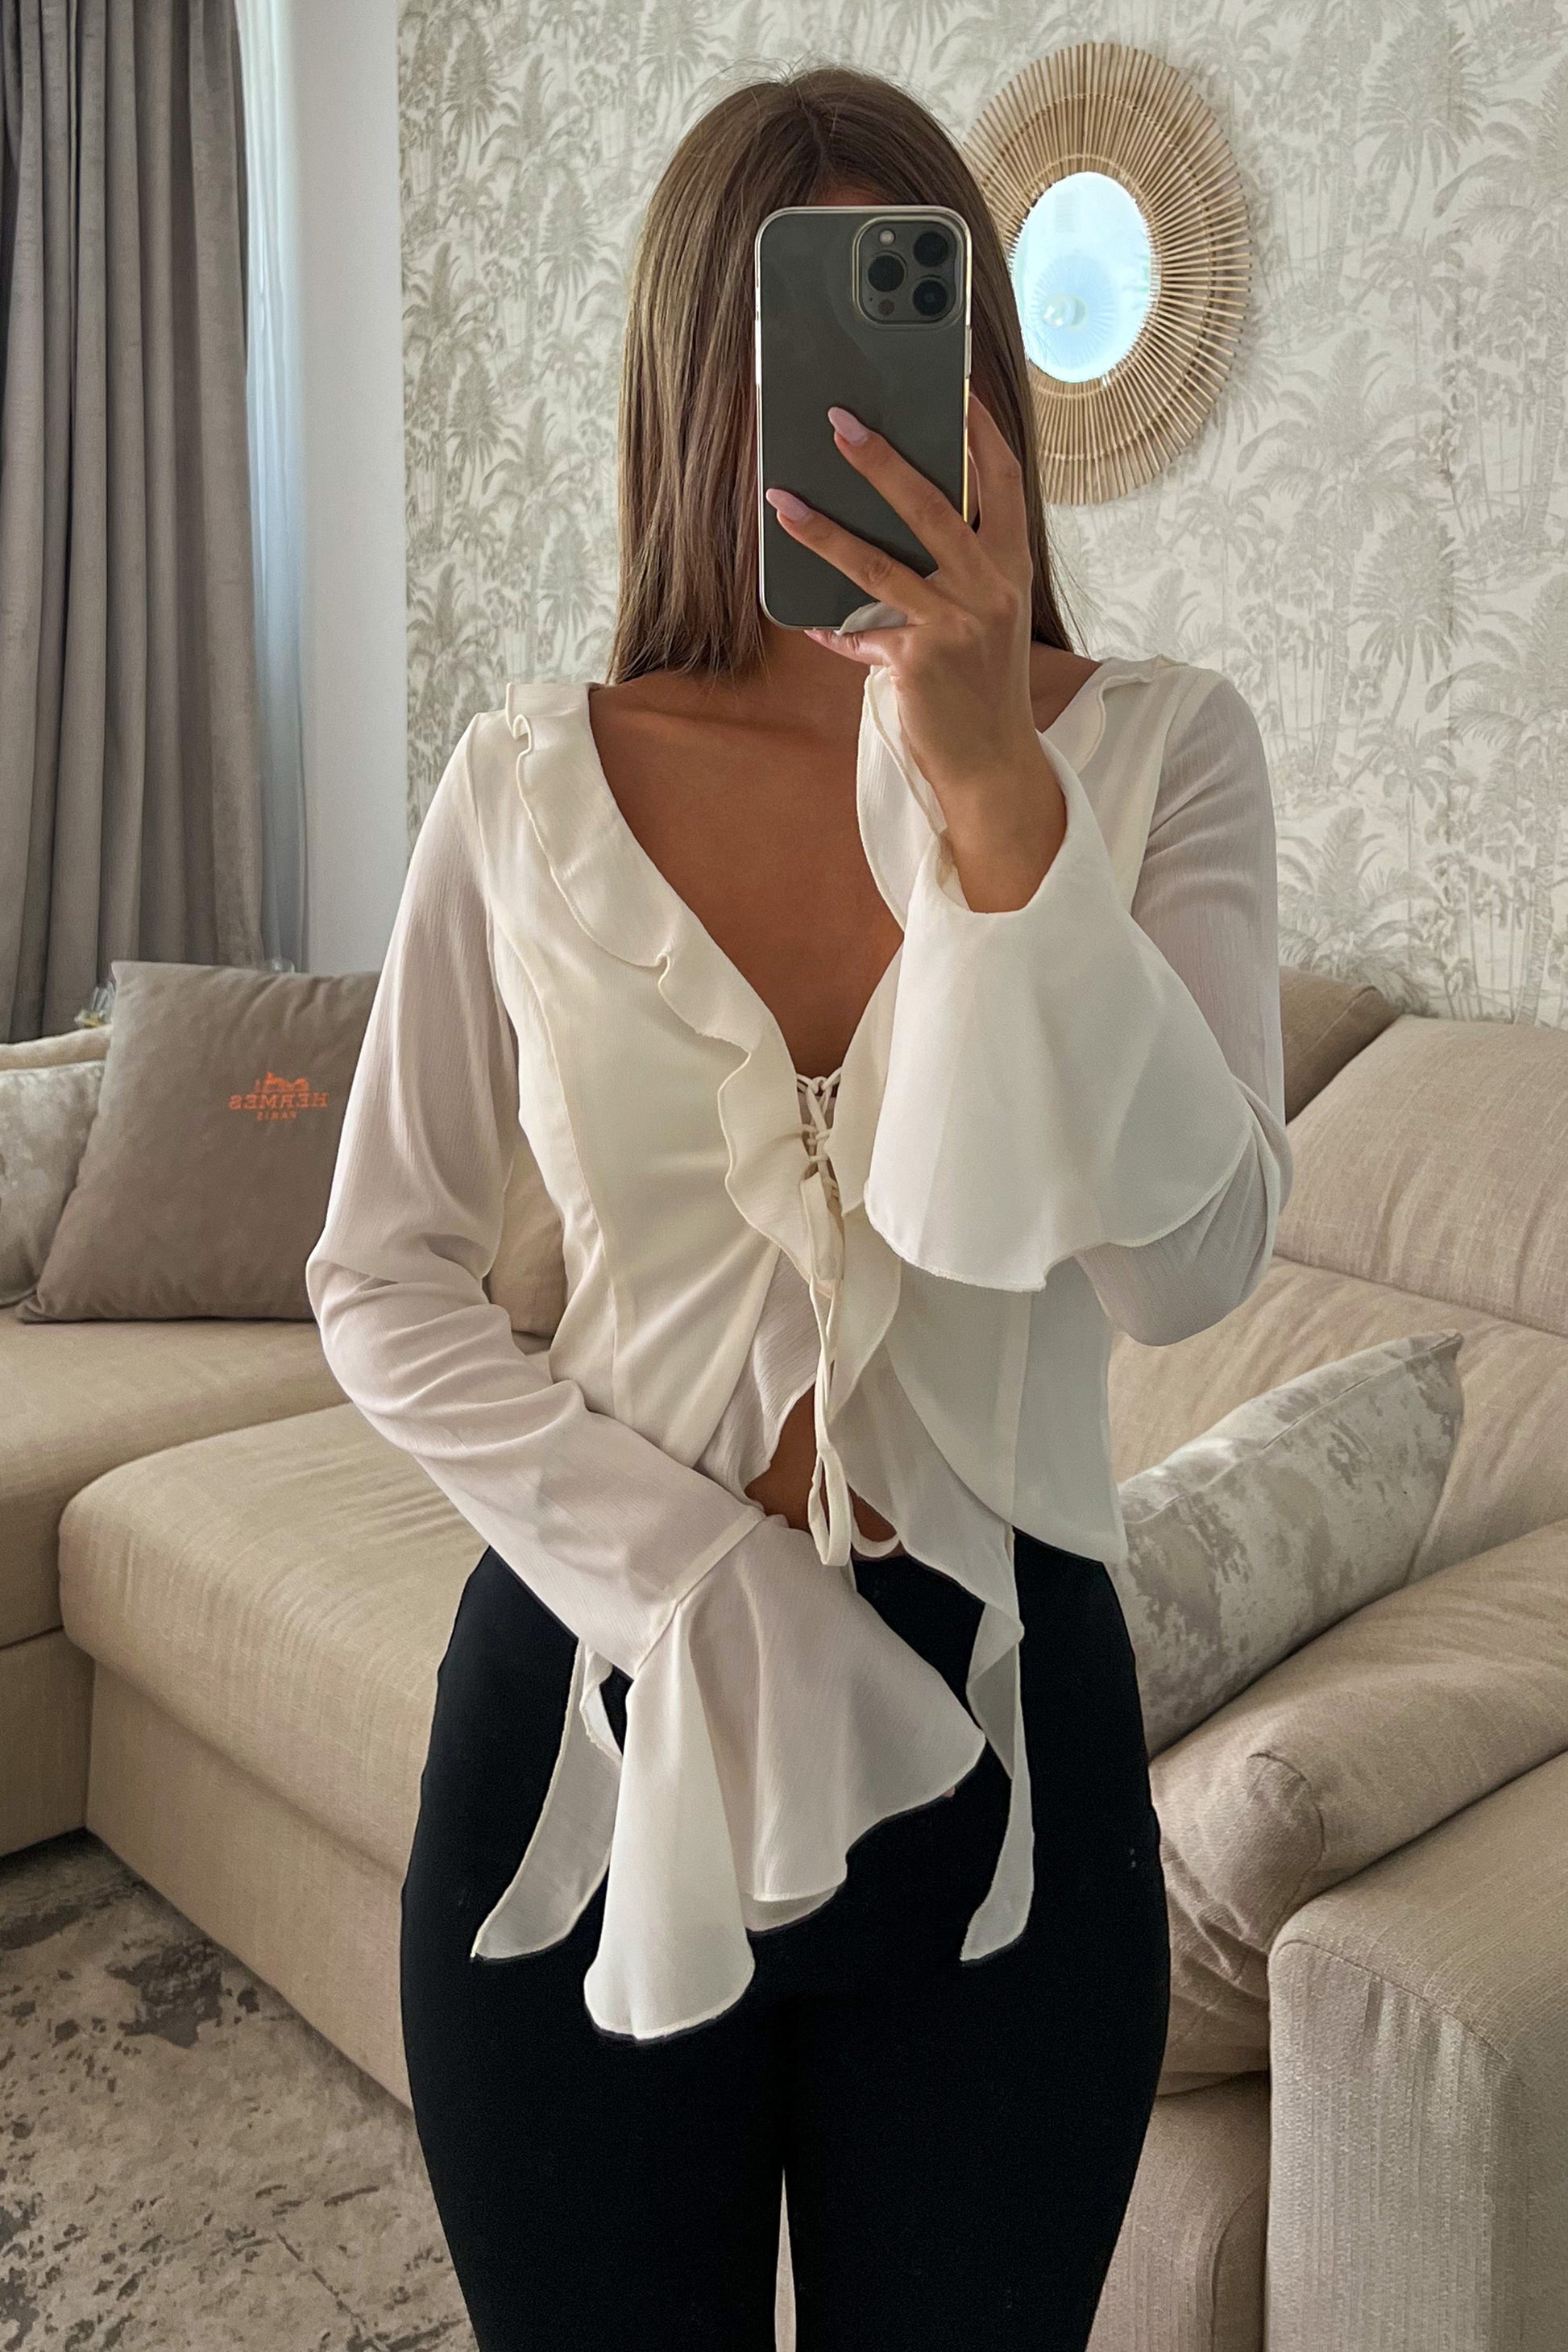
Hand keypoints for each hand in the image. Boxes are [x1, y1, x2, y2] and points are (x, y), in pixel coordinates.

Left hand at [763, 392, 1066, 911]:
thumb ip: (950, 575)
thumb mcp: (981, 620)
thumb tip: (884, 532)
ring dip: (822, 528)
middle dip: (881, 456)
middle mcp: (991, 586)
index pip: (1004, 479)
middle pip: (932, 502)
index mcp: (1012, 566)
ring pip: (876, 561)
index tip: (955, 385)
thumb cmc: (979, 688)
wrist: (991, 764)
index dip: (979, 429)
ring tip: (782, 498)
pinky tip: (805, 620)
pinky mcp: (919, 659)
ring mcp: (957, 622)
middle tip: (839, 419)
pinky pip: (857, 631)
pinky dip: (830, 630)